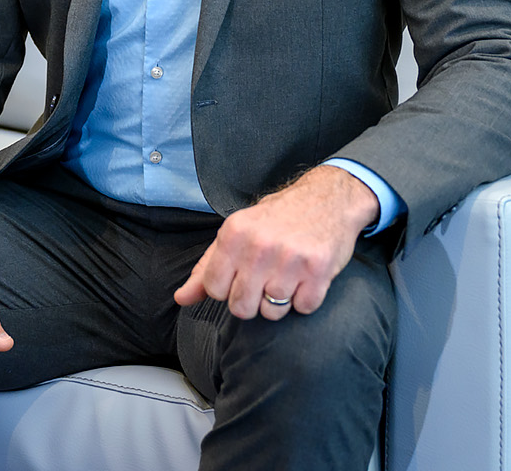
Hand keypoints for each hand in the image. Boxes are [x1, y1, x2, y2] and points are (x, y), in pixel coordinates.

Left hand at [174, 165, 379, 320]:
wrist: (329, 197)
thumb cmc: (279, 217)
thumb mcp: (237, 232)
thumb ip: (207, 267)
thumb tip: (181, 298)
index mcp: (234, 233)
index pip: (214, 289)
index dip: (228, 288)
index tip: (242, 275)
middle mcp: (259, 245)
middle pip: (241, 308)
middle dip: (253, 299)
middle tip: (266, 278)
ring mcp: (290, 259)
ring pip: (272, 312)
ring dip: (281, 300)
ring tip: (288, 274)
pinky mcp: (318, 270)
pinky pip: (303, 308)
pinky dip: (305, 298)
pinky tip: (306, 276)